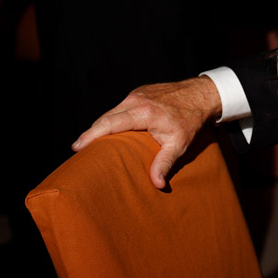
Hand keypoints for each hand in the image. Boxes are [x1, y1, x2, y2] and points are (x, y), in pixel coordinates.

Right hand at [72, 77, 222, 188]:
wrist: (201, 95)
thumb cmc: (191, 120)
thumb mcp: (179, 144)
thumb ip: (165, 163)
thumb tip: (157, 184)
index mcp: (143, 112)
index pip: (109, 123)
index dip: (91, 135)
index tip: (77, 147)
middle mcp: (136, 100)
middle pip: (105, 117)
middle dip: (90, 133)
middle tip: (78, 150)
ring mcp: (136, 94)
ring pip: (112, 112)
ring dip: (101, 126)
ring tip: (90, 143)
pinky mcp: (139, 93)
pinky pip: (120, 107)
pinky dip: (113, 119)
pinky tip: (109, 131)